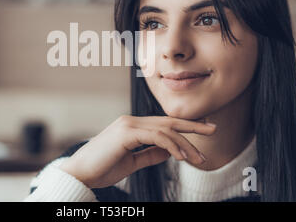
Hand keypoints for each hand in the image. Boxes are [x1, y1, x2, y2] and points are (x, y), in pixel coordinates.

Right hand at [58, 115, 215, 188]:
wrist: (81, 174)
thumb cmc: (103, 169)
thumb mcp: (132, 162)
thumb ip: (150, 154)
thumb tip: (170, 152)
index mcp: (132, 127)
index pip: (163, 124)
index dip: (183, 127)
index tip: (202, 130)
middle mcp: (131, 121)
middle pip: (168, 121)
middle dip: (192, 126)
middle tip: (213, 128)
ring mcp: (128, 125)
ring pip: (165, 130)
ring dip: (185, 144)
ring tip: (200, 159)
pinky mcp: (126, 132)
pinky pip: (155, 137)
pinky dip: (171, 145)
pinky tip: (182, 156)